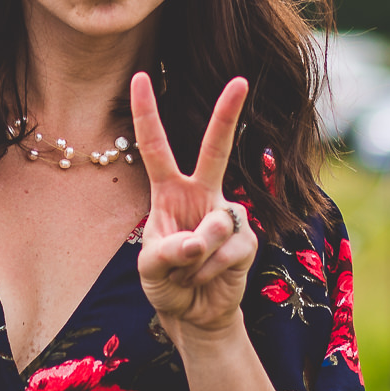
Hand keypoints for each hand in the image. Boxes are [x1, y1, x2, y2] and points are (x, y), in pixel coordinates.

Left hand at [132, 73, 256, 337]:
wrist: (196, 314)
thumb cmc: (167, 283)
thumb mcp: (150, 270)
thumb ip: (165, 254)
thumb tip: (197, 241)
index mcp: (168, 191)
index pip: (155, 146)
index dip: (146, 113)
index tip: (140, 76)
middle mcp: (201, 194)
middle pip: (216, 149)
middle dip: (227, 115)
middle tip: (240, 81)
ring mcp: (228, 214)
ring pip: (215, 225)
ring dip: (194, 259)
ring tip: (187, 274)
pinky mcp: (249, 238)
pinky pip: (228, 250)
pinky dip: (210, 271)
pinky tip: (207, 278)